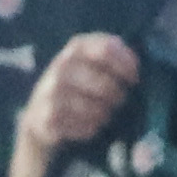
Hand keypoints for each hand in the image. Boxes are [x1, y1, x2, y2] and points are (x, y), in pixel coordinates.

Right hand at [18, 29, 140, 162]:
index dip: (126, 65)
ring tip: (103, 115)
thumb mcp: (91, 64)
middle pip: (105, 84)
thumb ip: (113, 58)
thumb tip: (136, 67)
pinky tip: (89, 126)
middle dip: (117, 97)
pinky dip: (90, 129)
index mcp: (76, 47)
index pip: (107, 49)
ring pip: (95, 109)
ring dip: (104, 115)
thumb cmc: (77, 86)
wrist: (40, 114)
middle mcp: (61, 66)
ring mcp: (51, 93)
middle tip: (118, 102)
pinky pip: (82, 126)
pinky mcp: (47, 118)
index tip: (134, 79)